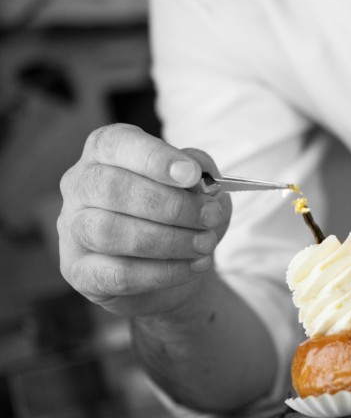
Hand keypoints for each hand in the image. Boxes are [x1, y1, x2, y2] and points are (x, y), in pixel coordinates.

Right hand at [58, 123, 231, 316]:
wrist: (174, 265)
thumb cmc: (181, 214)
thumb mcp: (199, 185)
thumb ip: (199, 171)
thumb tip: (199, 177)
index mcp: (104, 153)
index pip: (115, 143)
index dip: (155, 158)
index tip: (192, 175)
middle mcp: (80, 186)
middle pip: (112, 188)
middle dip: (171, 205)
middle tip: (210, 216)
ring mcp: (72, 229)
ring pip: (110, 232)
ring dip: (169, 240)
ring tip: (205, 244)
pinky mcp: (79, 271)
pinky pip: (119, 273)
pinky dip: (165, 272)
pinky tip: (195, 266)